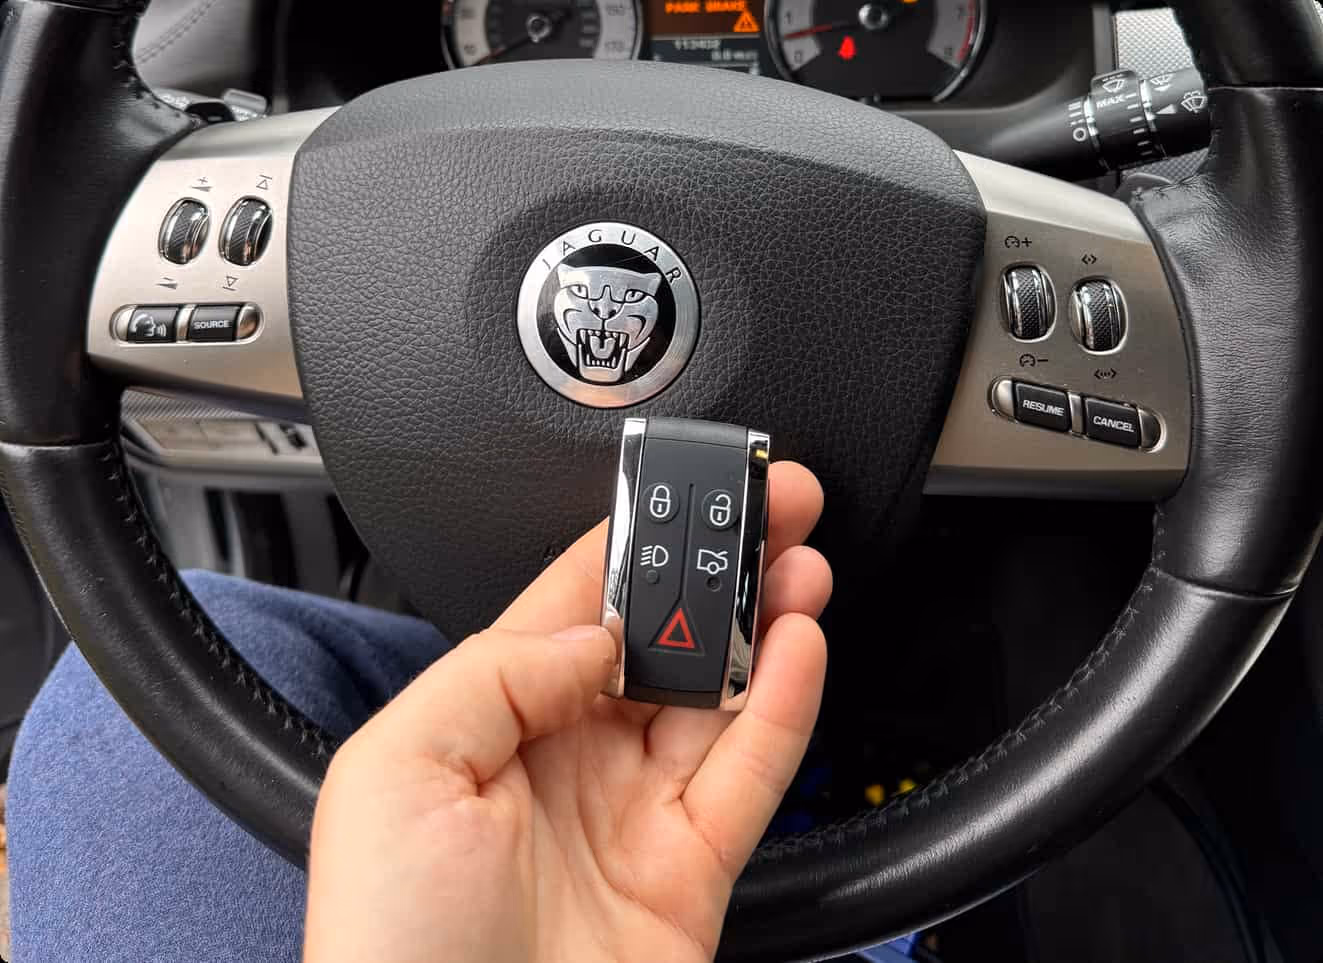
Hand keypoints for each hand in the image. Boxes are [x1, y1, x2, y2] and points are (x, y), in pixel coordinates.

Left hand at [304, 462, 830, 962]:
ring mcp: (635, 811)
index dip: (631, 538)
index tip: (680, 488)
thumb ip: (498, 670)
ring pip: (717, 691)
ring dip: (762, 619)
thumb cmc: (390, 945)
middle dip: (714, 567)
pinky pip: (752, 770)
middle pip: (661, 636)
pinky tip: (799, 645)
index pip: (575, 603)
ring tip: (797, 561)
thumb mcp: (395, 767)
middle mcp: (569, 757)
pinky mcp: (694, 868)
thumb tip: (597, 632)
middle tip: (768, 510)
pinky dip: (784, 704)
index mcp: (491, 721)